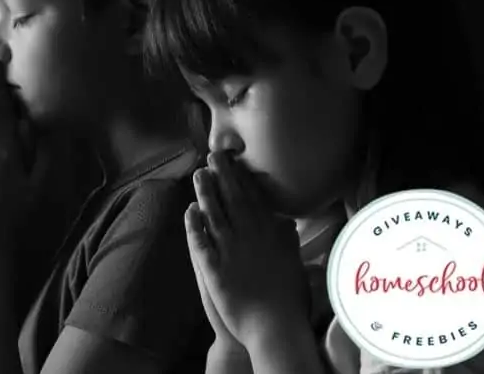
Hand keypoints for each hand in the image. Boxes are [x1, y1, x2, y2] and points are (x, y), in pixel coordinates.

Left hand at [185, 152, 309, 349]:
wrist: (276, 329)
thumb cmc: (289, 301)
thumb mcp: (294, 265)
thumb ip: (288, 242)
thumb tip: (287, 223)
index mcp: (271, 237)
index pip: (255, 200)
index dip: (243, 178)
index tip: (236, 160)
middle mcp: (251, 239)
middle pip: (234, 201)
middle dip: (223, 176)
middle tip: (213, 155)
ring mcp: (231, 253)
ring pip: (215, 216)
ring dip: (206, 194)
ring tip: (199, 174)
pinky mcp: (215, 269)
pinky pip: (201, 242)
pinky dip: (194, 226)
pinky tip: (189, 212)